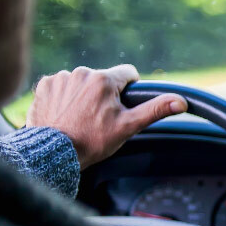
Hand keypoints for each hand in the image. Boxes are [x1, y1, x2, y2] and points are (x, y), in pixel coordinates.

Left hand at [26, 65, 186, 168]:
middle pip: (103, 80)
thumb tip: (181, 101)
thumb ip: (155, 110)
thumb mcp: (129, 126)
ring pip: (82, 82)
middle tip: (99, 119)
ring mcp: (60, 78)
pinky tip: (65, 114)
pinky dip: (64, 98)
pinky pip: (61, 86)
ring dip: (83, 96)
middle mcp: (81, 72)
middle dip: (104, 95)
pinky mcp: (44, 86)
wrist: (55, 153)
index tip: (122, 107)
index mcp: (104, 80)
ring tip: (80, 119)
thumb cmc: (93, 141)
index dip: (129, 90)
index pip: (127, 73)